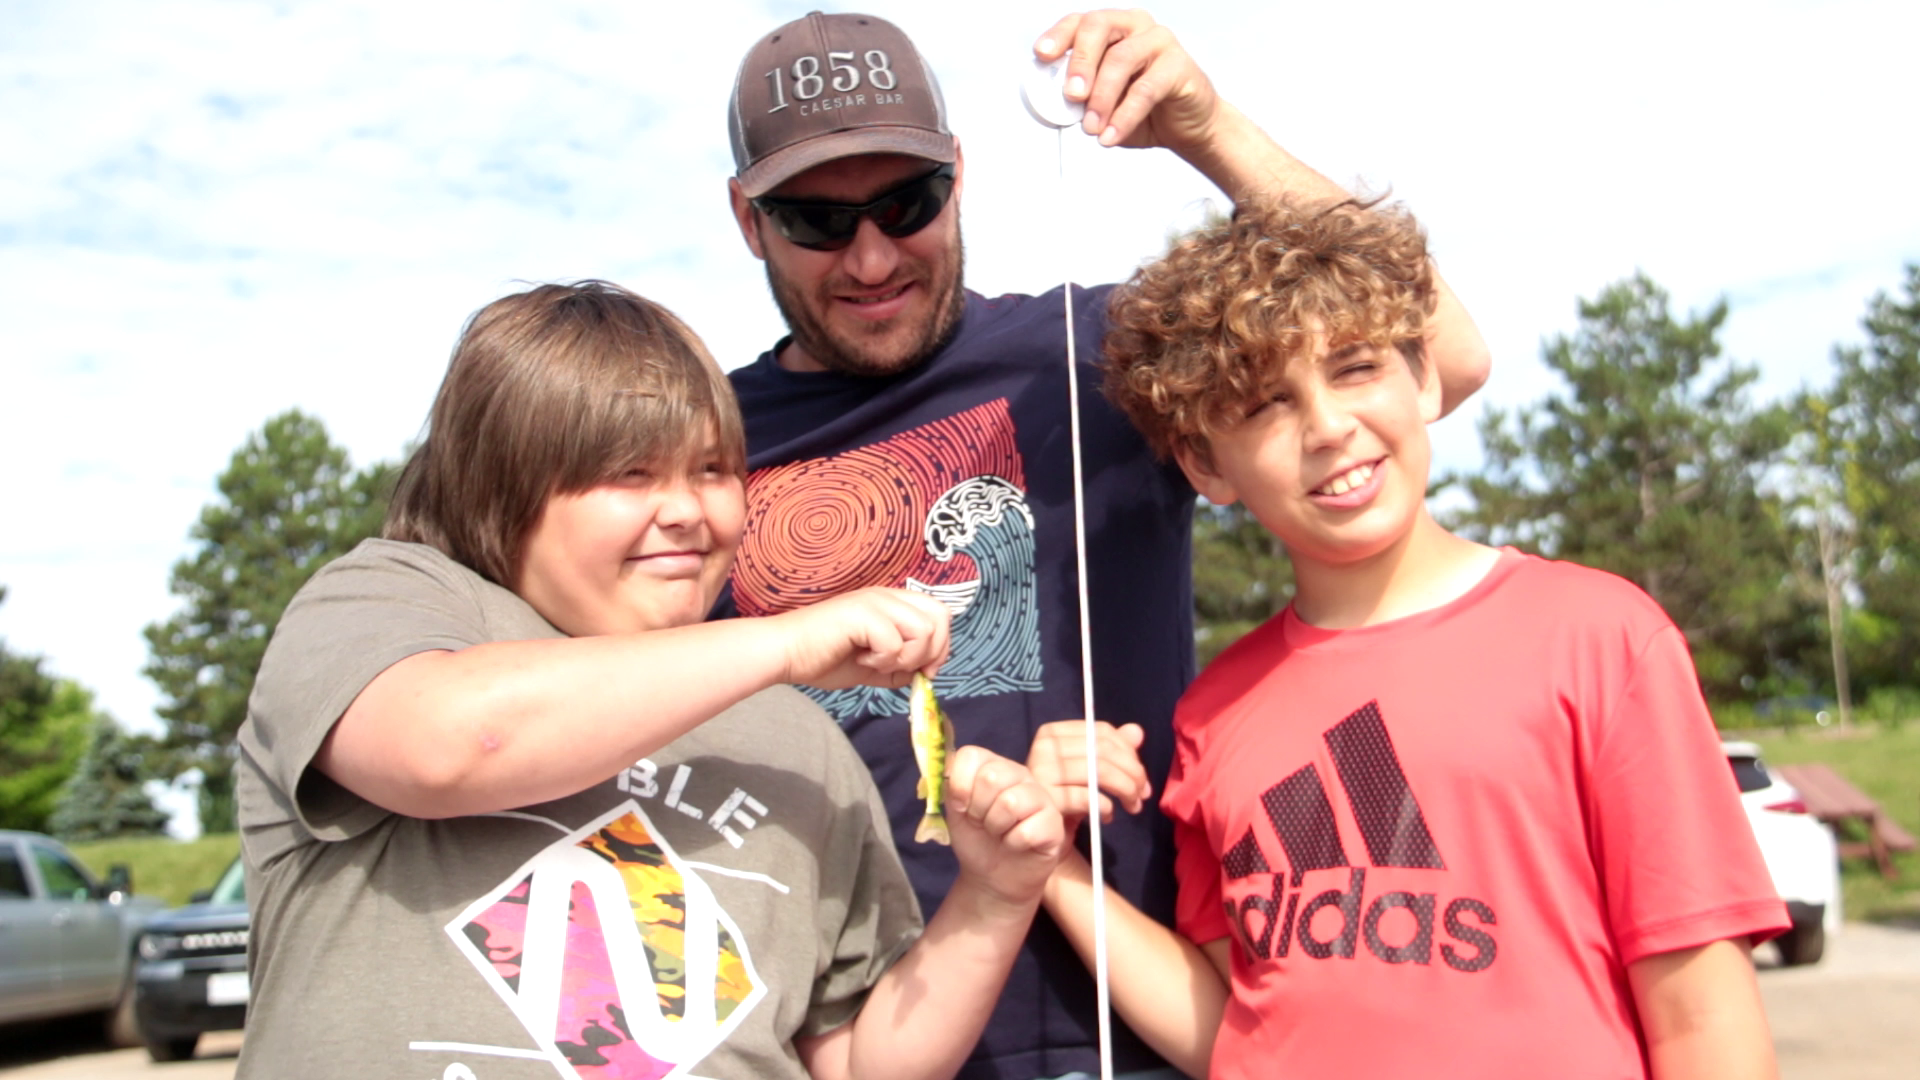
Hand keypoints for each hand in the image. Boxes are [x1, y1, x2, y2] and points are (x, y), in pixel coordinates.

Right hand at [773, 587, 949, 690]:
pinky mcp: (861, 613)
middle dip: (930, 652)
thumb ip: (901, 665)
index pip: (940, 614)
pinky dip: (883, 660)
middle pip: (940, 617)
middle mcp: (887, 596)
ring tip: (877, 662)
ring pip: (923, 630)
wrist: (786, 654)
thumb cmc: (823, 657)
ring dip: (906, 656)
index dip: (941, 646)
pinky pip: (895, 642)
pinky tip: (861, 658)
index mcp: (892, 603)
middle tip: (902, 667)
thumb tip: (925, 673)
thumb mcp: (874, 665)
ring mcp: (875, 601)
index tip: (921, 671)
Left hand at [946, 747, 1067, 909]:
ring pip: (1010, 803)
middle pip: (990, 777)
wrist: (993, 876)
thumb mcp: (954, 811)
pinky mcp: (1054, 824)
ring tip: (999, 833)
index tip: (961, 806)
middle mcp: (1020, 775)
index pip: (971, 755)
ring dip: (995, 827)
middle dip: (977, 809)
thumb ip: (950, 786)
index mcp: (993, 765)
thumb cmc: (976, 838)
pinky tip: (1015, 844)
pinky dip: (1013, 843)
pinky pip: (1026, 831)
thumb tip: (947, 769)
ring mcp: (1041, 797)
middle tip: (982, 822)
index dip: (959, 784)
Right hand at [1026, 720, 1149, 831]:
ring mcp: (1043, 772)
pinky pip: (1089, 798)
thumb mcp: (1090, 770)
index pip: (1101, 731)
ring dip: (1126, 790)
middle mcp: (1045, 747)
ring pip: (1100, 771)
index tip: (1141, 776)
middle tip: (1143, 794)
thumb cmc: (1064, 796)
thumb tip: (1136, 731)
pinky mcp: (1047, 798)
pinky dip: (1107, 807)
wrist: (1037, 829)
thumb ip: (1112, 749)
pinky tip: (1107, 817)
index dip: (1129, 752)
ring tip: (1133, 806)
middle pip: (1104, 750)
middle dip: (1133, 773)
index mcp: (1053, 733)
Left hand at [1035, 9, 1219, 151]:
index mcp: (1111, 29)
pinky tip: (1112, 134)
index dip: (1058, 36)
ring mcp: (1159, 41)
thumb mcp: (1102, 104)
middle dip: (1080, 62)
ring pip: (1121, 58)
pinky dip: (1124, 116)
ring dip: (1101, 97)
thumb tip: (1056, 104)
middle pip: (1099, 27)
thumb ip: (1080, 99)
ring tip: (1092, 127)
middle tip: (1071, 95)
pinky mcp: (1179, 65)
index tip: (1042, 56)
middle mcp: (1134, 27)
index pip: (1079, 22)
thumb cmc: (1143, 110)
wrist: (1186, 127)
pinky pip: (1146, 89)